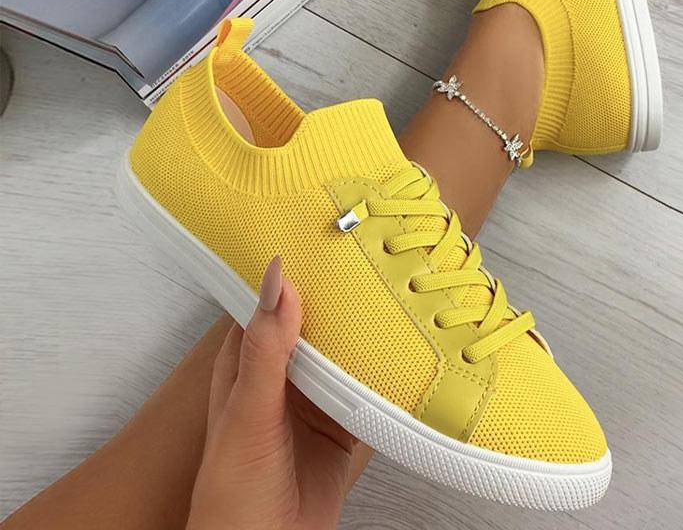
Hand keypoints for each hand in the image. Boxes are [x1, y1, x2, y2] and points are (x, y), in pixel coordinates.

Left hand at [186, 257, 371, 529]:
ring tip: (397, 291)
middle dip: (341, 293)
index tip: (326, 234)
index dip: (296, 266)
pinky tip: (402, 353)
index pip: (272, 297)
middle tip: (376, 255)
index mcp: (248, 360)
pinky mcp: (343, 423)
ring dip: (364, 330)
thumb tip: (278, 279)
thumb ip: (266, 349)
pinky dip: (384, 372)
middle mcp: (282, 373)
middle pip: (316, 320)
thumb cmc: (233, 495)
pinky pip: (368, 387)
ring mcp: (314, 398)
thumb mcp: (248, 413)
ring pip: (344, 350)